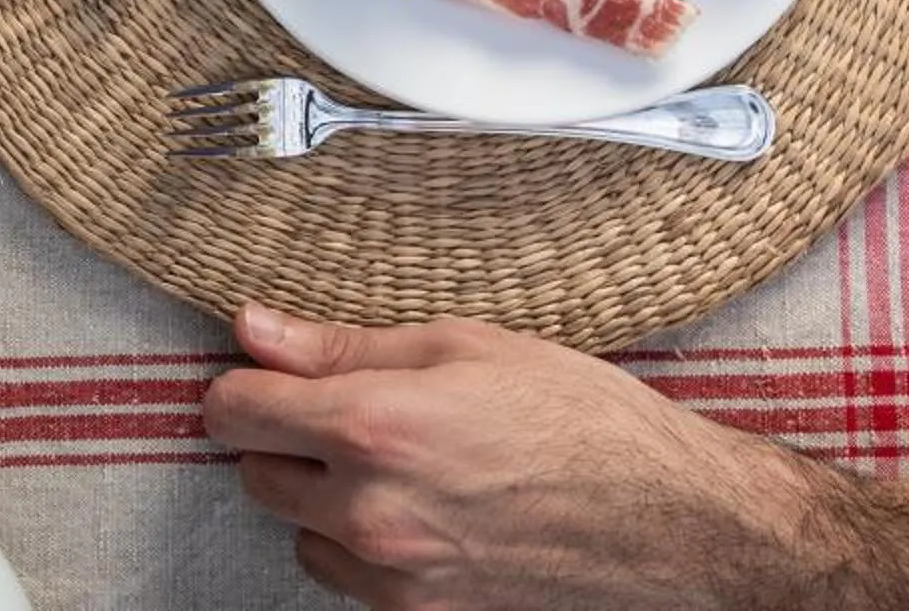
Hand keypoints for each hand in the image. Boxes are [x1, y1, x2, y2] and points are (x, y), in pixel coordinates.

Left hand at [203, 305, 819, 609]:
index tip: (264, 375)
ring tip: (400, 465)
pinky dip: (365, 546)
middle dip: (284, 440)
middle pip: (255, 473)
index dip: (243, 384)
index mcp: (373, 425)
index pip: (232, 411)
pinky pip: (350, 578)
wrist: (676, 524)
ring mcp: (396, 576)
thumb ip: (341, 346)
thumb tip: (254, 329)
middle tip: (348, 413)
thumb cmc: (584, 422)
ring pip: (300, 531)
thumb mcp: (463, 348)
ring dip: (323, 498)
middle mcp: (372, 510)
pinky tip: (423, 511)